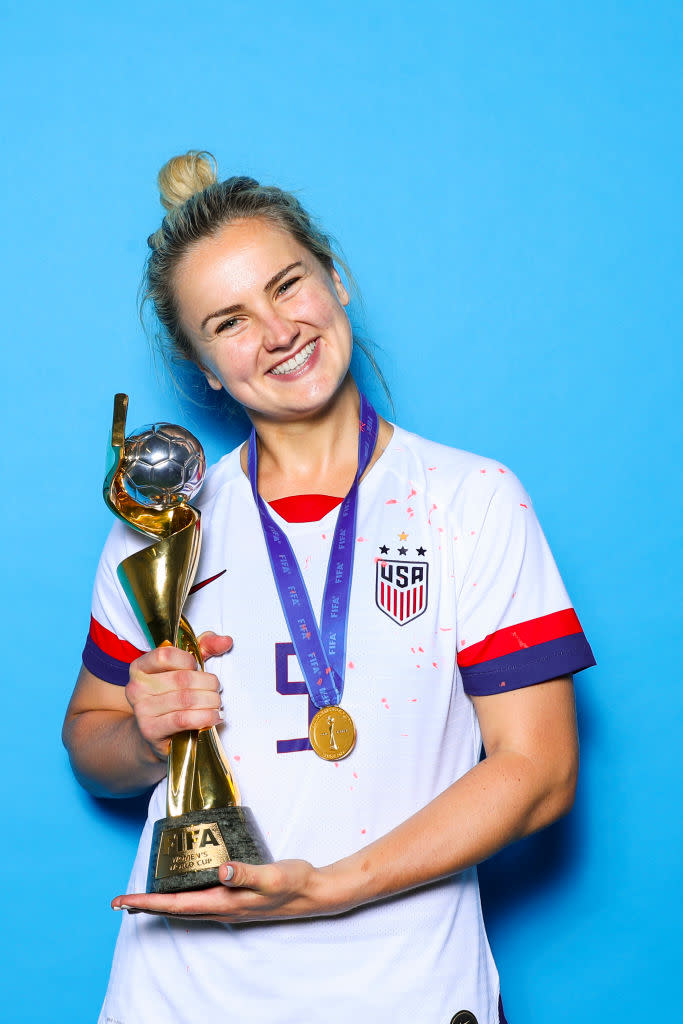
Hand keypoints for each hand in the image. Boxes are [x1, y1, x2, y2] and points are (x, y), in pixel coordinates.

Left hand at [111, 859, 341, 922]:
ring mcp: (229, 906)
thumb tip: (222, 871)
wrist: (315, 892)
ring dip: (162, 904)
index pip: (176, 905)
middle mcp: (222, 908)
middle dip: (147, 907)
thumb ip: (246, 873)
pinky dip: (182, 898)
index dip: (148, 903)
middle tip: (120, 903)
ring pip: (186, 908)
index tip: (122, 902)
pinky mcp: (236, 899)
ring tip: (141, 900)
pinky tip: (182, 890)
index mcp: (224, 902)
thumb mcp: (272, 875)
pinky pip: (199, 902)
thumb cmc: (293, 882)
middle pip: (175, 910)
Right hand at [125, 631, 232, 760]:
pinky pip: (183, 719)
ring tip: (216, 703)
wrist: (154, 734)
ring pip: (186, 699)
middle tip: (216, 690)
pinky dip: (205, 716)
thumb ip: (204, 648)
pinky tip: (214, 716)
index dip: (188, 660)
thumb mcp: (184, 667)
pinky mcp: (151, 730)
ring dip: (210, 701)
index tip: (197, 668)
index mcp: (140, 668)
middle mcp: (136, 688)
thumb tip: (226, 640)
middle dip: (208, 683)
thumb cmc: (171, 696)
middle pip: (182, 678)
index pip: (165, 655)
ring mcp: (142, 710)